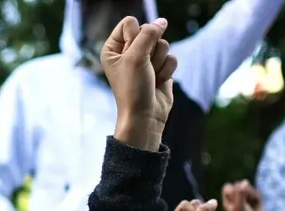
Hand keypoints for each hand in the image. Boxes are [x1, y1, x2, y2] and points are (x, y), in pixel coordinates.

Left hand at [101, 17, 177, 150]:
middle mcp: (128, 52)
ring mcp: (145, 60)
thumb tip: (162, 21)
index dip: (135, 37)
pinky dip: (167, 70)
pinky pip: (171, 56)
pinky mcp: (159, 67)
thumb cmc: (133, 89)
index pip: (130, 23)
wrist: (145, 115)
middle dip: (150, 50)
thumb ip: (149, 34)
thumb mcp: (136, 57)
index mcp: (113, 48)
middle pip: (149, 31)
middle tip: (142, 68)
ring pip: (163, 44)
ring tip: (150, 77)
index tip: (131, 56)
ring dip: (159, 62)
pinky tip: (158, 82)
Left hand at [221, 180, 267, 210]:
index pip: (228, 187)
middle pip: (239, 185)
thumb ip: (240, 194)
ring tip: (253, 203)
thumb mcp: (239, 208)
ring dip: (252, 193)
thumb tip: (244, 181)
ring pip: (248, 187)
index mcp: (227, 201)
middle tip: (246, 201)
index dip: (234, 190)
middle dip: (244, 191)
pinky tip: (258, 203)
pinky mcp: (254, 200)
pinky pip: (256, 192)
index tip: (238, 199)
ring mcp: (244, 199)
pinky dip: (257, 196)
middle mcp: (234, 199)